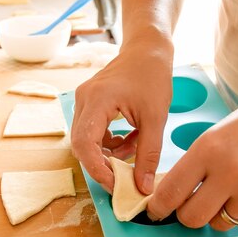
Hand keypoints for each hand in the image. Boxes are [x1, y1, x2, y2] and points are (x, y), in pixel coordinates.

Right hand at [71, 41, 172, 193]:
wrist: (148, 50)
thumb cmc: (152, 76)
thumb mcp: (156, 118)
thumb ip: (148, 154)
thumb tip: (143, 186)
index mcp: (97, 100)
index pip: (85, 144)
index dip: (97, 169)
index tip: (116, 185)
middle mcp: (84, 100)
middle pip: (81, 145)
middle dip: (102, 165)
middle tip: (124, 177)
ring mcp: (84, 101)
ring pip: (86, 140)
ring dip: (108, 154)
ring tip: (134, 150)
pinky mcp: (90, 104)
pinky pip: (92, 132)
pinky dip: (109, 143)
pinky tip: (130, 139)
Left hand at [147, 90, 237, 229]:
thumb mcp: (217, 134)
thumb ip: (196, 165)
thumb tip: (173, 196)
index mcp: (209, 150)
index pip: (171, 191)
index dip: (158, 207)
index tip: (155, 211)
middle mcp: (230, 173)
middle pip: (192, 218)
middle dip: (187, 216)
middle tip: (191, 206)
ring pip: (221, 222)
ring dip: (220, 211)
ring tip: (234, 185)